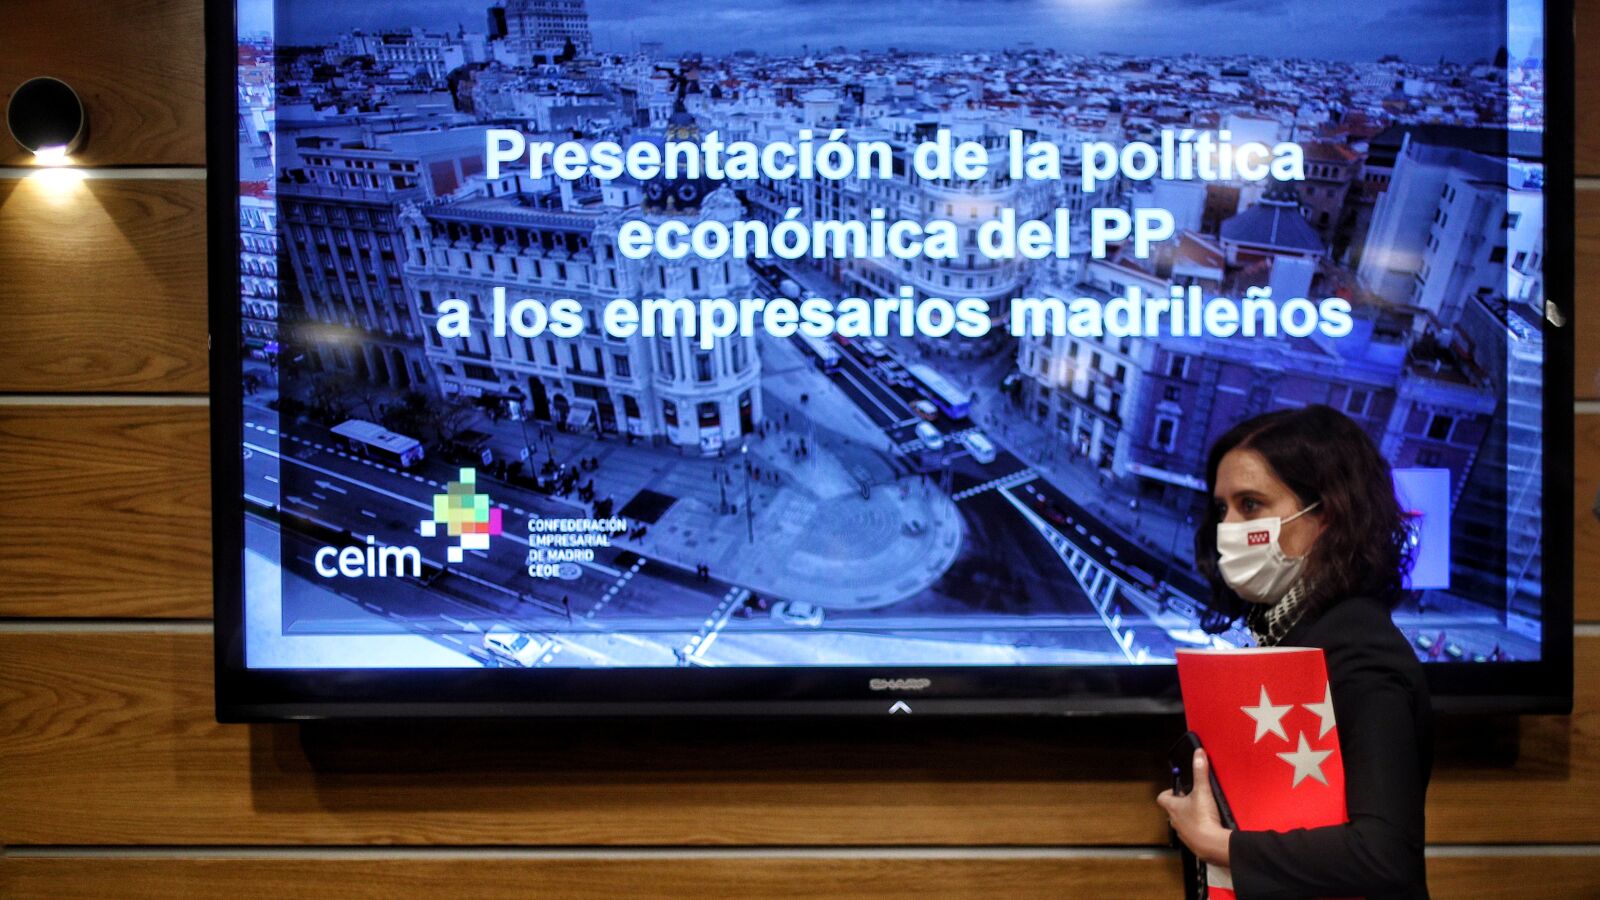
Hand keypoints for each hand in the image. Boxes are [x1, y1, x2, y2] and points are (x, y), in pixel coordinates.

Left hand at [1156, 748, 1232, 866]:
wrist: (1210, 844)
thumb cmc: (1202, 819)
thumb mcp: (1202, 791)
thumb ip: (1200, 771)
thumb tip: (1198, 754)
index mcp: (1173, 807)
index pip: (1162, 797)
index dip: (1169, 791)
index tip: (1180, 788)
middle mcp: (1175, 820)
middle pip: (1173, 809)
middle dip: (1182, 803)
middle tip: (1194, 798)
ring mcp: (1183, 833)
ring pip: (1182, 822)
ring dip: (1190, 817)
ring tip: (1203, 812)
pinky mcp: (1193, 842)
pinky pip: (1192, 834)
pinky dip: (1198, 830)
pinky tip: (1209, 827)